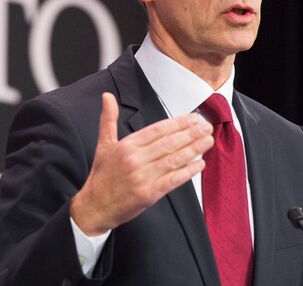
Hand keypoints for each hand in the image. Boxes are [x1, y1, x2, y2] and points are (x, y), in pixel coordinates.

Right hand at [70, 92, 213, 235]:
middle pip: (169, 143)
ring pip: (173, 159)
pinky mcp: (149, 194)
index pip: (157, 130)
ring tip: (208, 141)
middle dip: (191, 134)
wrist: (94, 206)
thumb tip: (107, 96)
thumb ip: (108, 119)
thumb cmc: (102, 176)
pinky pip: (173, 179)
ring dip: (194, 149)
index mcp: (127, 145)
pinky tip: (200, 164)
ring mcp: (142, 177)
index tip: (193, 118)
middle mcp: (135, 159)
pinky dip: (188, 171)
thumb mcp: (103, 144)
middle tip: (207, 127)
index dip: (177, 123)